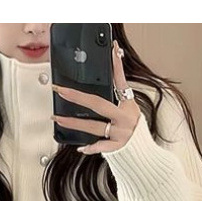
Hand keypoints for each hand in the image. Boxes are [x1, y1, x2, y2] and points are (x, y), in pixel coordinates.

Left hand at [50, 39, 141, 154]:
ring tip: (58, 118)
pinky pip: (101, 146)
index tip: (112, 49)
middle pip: (98, 104)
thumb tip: (106, 78)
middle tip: (60, 90)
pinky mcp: (117, 148)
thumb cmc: (134, 128)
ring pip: (94, 126)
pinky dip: (91, 148)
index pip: (120, 81)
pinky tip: (80, 148)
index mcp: (128, 105)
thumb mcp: (130, 108)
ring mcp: (120, 133)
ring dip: (74, 123)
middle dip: (77, 97)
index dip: (117, 65)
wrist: (143, 151)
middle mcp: (124, 118)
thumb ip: (118, 95)